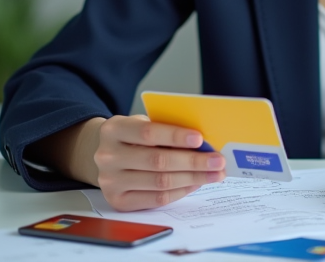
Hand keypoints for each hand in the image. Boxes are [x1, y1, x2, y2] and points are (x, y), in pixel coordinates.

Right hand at [78, 115, 226, 210]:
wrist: (106, 155)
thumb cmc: (133, 136)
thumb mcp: (142, 123)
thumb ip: (164, 129)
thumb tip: (202, 143)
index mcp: (113, 130)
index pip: (148, 133)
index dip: (175, 136)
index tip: (200, 139)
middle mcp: (107, 156)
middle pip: (157, 161)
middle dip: (193, 161)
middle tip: (217, 161)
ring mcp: (110, 181)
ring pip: (160, 182)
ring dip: (193, 178)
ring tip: (213, 174)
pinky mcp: (118, 201)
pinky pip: (156, 199)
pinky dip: (180, 191)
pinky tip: (195, 183)